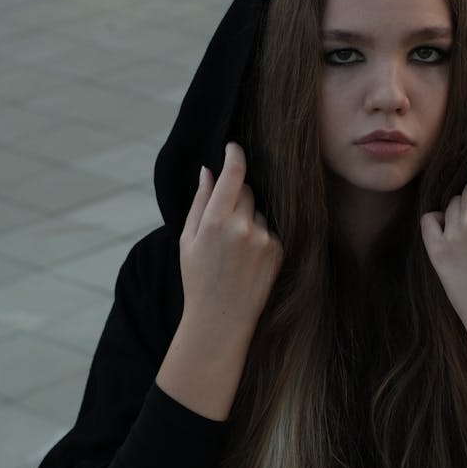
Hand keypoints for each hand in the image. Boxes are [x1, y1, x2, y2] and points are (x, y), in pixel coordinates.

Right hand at [179, 141, 283, 346]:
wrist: (220, 321)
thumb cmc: (198, 280)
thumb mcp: (187, 240)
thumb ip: (199, 202)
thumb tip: (208, 170)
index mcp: (216, 221)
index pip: (234, 174)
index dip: (235, 155)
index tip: (234, 147)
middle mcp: (243, 227)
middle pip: (246, 190)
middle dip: (236, 196)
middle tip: (222, 223)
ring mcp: (264, 239)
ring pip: (258, 212)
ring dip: (248, 220)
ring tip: (234, 252)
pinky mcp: (279, 251)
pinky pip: (270, 230)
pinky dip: (260, 238)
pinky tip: (248, 261)